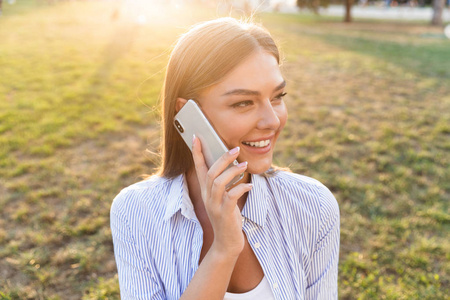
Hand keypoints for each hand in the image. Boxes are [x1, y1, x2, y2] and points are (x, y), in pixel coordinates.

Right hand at [192, 136, 252, 257]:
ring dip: (232, 172)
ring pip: (218, 183)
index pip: (199, 168)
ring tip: (244, 165)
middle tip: (235, 149)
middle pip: (210, 173)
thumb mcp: (224, 198)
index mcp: (206, 191)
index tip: (196, 137)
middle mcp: (207, 197)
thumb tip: (235, 164)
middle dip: (222, 159)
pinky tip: (249, 185)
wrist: (227, 243)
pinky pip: (231, 197)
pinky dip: (240, 188)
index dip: (197, 152)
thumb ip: (226, 183)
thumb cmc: (228, 217)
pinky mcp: (224, 214)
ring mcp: (214, 206)